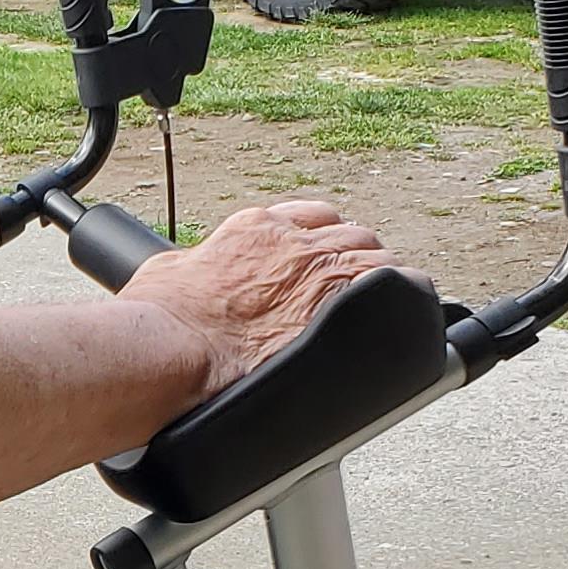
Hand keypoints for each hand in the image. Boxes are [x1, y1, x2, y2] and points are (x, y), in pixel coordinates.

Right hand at [132, 198, 395, 397]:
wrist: (169, 351)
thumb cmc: (157, 322)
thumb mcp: (168, 274)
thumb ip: (195, 266)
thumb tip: (191, 273)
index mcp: (254, 232)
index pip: (310, 218)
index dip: (325, 238)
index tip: (326, 257)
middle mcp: (293, 245)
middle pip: (350, 236)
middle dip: (357, 258)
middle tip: (357, 286)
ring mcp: (321, 275)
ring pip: (377, 258)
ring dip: (384, 278)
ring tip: (387, 304)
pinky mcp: (339, 311)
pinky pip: (396, 291)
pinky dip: (406, 302)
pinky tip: (409, 316)